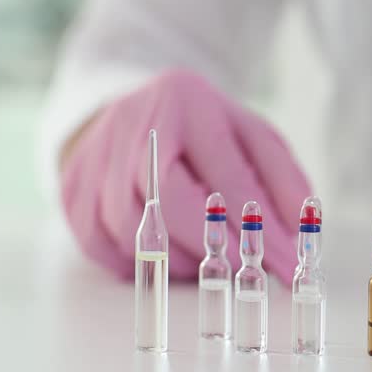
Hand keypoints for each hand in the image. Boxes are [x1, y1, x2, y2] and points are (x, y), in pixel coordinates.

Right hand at [60, 69, 310, 279]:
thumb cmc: (203, 131)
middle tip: (239, 270)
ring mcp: (95, 155)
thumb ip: (282, 181)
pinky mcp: (71, 186)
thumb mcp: (251, 137)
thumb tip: (299, 240)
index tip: (289, 265)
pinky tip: (161, 256)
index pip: (226, 172)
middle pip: (168, 200)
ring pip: (131, 228)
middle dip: (211, 246)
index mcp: (187, 100)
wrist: (132, 109)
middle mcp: (134, 123)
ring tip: (201, 260)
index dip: (260, 225)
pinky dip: (134, 263)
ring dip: (174, 258)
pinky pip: (98, 243)